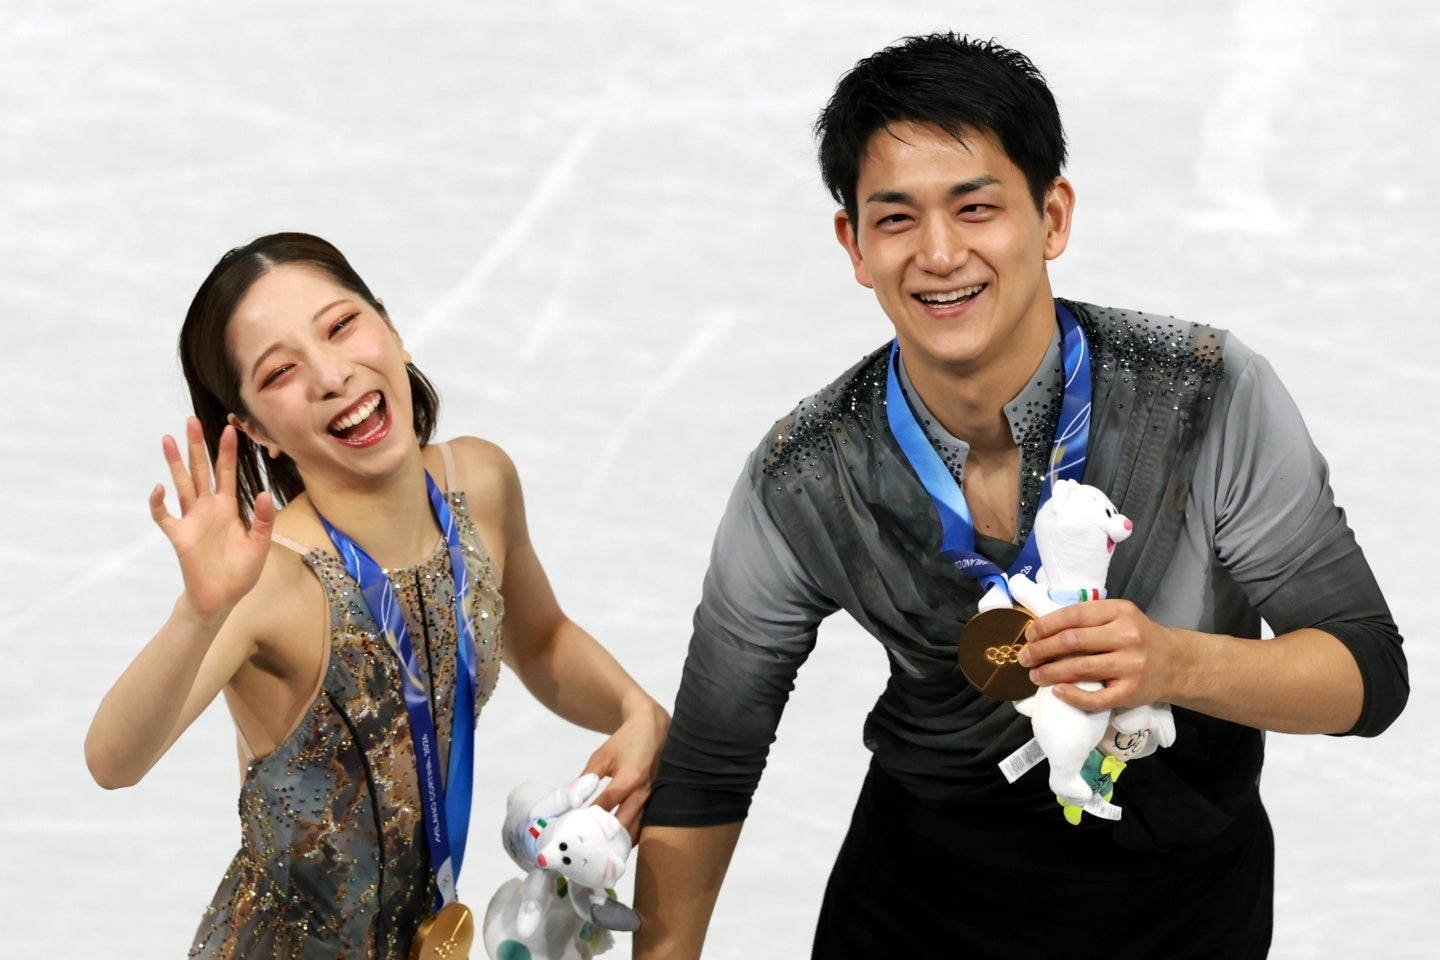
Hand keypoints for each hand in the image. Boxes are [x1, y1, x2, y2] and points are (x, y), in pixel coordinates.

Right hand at [149, 418, 275, 619]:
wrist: (222, 598)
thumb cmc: (242, 571)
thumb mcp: (260, 544)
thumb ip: (264, 519)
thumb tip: (264, 492)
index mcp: (228, 508)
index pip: (226, 473)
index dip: (227, 452)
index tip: (229, 428)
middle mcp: (208, 508)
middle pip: (201, 470)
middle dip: (197, 446)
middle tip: (192, 420)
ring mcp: (191, 520)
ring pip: (181, 485)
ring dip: (174, 463)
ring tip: (167, 439)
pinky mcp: (179, 536)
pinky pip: (164, 516)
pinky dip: (159, 503)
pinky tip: (158, 488)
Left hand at [584, 695, 669, 838]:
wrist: (654, 728)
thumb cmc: (626, 741)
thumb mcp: (602, 755)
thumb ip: (587, 777)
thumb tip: (571, 799)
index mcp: (629, 777)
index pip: (606, 805)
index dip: (589, 818)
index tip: (573, 829)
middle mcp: (644, 792)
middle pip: (623, 823)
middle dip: (604, 837)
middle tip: (586, 849)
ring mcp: (654, 799)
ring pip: (637, 829)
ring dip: (619, 842)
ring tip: (601, 854)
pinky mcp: (658, 802)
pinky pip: (644, 825)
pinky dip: (632, 836)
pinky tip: (618, 845)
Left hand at [1017, 599, 1184, 710]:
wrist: (1176, 663)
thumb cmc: (1139, 637)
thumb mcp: (1119, 617)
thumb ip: (1089, 619)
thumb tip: (1042, 629)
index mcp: (1120, 611)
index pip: (1074, 615)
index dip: (1046, 625)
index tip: (1029, 634)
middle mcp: (1127, 636)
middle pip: (1073, 641)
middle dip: (1041, 650)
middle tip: (1025, 657)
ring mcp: (1131, 665)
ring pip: (1080, 668)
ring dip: (1050, 673)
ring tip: (1034, 675)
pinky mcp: (1131, 692)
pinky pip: (1095, 698)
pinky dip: (1072, 695)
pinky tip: (1057, 692)